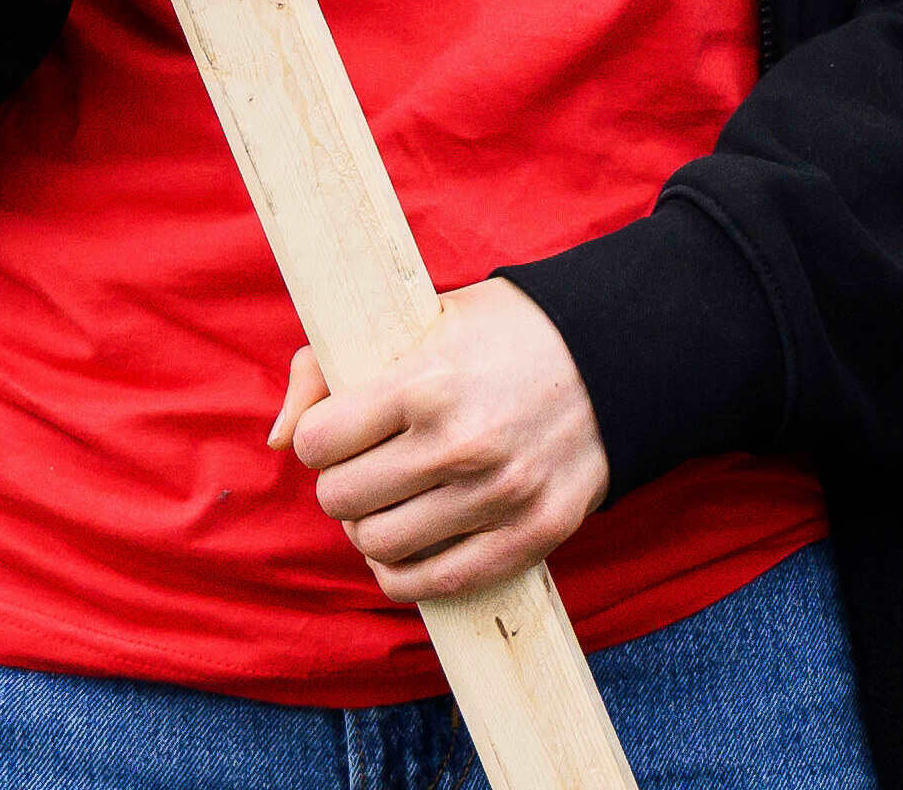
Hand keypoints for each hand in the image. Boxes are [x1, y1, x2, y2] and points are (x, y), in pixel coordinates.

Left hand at [277, 280, 608, 604]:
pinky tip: (411, 542)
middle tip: (370, 463)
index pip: (317, 442)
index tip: (342, 428)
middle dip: (343, 482)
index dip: (321, 436)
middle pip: (340, 498)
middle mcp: (462, 443)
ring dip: (372, 525)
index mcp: (430, 381)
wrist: (624, 354)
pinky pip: (429, 583)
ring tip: (394, 498)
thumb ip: (333, 365)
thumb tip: (278, 440)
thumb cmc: (509, 334)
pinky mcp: (530, 535)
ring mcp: (498, 496)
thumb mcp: (424, 320)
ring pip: (377, 545)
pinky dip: (403, 571)